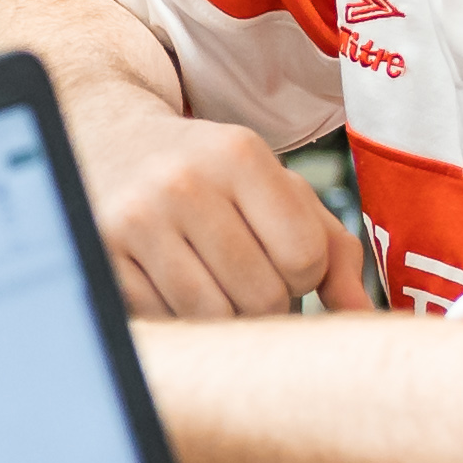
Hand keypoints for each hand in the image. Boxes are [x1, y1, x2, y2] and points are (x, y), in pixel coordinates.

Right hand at [70, 93, 369, 318]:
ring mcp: (135, 220)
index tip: (275, 256)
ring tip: (207, 280)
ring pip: (213, 317)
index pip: (305, 257)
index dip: (301, 273)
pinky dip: (177, 318)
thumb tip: (362, 318)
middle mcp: (183, 182)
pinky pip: (165, 321)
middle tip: (241, 274)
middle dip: (263, 300)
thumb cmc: (207, 176)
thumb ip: (333, 249)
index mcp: (238, 154)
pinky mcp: (100, 254)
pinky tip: (167, 283)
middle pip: (263, 295)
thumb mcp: (274, 188)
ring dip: (222, 316)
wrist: (106, 141)